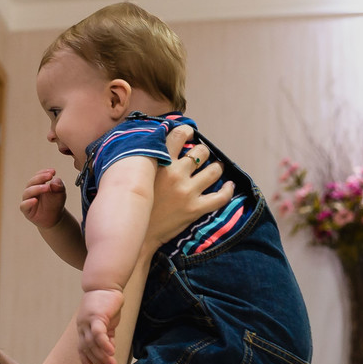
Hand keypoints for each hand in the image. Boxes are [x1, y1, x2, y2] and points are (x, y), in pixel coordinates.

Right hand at [20, 168, 67, 229]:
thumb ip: (59, 186)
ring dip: (36, 188)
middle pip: (31, 182)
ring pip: (27, 192)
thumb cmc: (55, 203)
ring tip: (47, 188)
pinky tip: (35, 200)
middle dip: (40, 178)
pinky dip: (28, 202)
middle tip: (49, 176)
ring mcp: (27, 200)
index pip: (38, 175)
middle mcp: (31, 191)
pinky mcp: (26, 210)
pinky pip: (23, 205)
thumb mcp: (61, 193)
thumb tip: (54, 181)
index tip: (53, 172)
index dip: (44, 172)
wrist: (54, 218)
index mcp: (38, 184)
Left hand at [76, 288, 123, 363]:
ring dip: (102, 356)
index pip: (82, 349)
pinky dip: (103, 344)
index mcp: (83, 329)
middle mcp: (82, 327)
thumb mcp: (106, 323)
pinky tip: (111, 352)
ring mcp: (87, 321)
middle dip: (98, 361)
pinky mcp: (96, 316)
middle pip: (87, 349)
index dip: (86, 362)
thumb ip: (107, 336)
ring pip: (92, 343)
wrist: (105, 285)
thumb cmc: (106, 304)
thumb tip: (110, 351)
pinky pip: (98, 333)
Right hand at [147, 126, 233, 248]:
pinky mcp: (195, 209)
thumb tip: (153, 143)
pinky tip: (228, 186)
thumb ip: (146, 160)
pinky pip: (221, 197)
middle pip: (201, 152)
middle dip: (202, 153)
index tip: (188, 134)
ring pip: (215, 170)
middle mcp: (175, 174)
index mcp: (159, 163)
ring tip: (213, 170)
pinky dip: (228, 190)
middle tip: (200, 158)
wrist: (135, 232)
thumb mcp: (136, 176)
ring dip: (216, 168)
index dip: (186, 131)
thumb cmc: (134, 203)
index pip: (178, 135)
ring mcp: (187, 192)